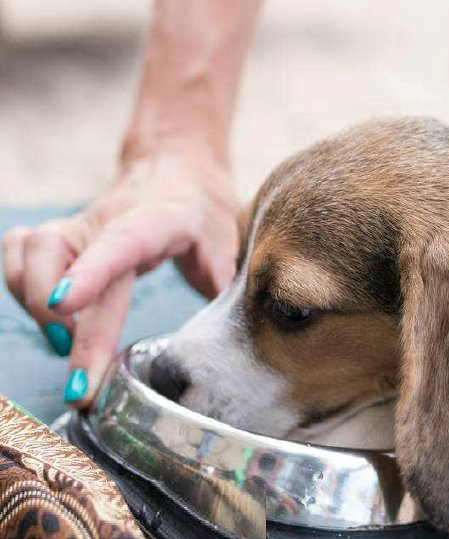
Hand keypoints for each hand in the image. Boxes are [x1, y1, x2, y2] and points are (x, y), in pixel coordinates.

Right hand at [3, 152, 238, 406]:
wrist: (176, 171)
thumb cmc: (202, 213)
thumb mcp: (226, 243)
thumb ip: (221, 283)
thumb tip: (217, 332)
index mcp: (158, 218)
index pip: (120, 241)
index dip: (89, 272)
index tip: (64, 305)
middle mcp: (108, 218)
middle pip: (66, 263)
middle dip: (66, 328)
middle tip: (83, 389)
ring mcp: (77, 225)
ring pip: (29, 255)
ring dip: (38, 309)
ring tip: (70, 345)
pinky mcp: (57, 235)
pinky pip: (17, 256)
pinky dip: (21, 291)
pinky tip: (53, 318)